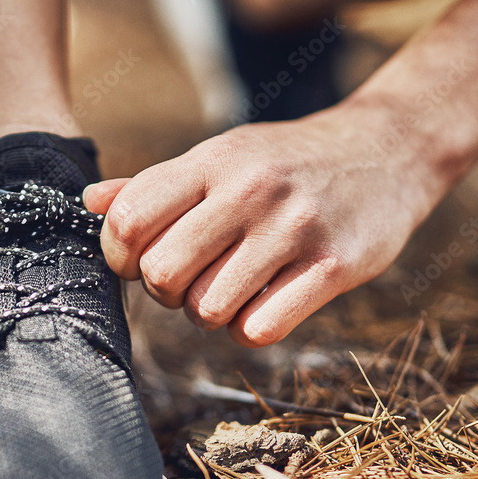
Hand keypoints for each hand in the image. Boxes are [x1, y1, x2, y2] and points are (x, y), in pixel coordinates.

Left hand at [84, 108, 437, 346]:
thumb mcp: (220, 157)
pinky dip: (250, 328)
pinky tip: (262, 303)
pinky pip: (259, 328)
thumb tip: (89, 203)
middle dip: (164, 291)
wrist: (387, 150)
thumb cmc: (284, 161)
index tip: (137, 260)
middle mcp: (249, 191)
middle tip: (186, 279)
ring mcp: (293, 228)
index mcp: (211, 161)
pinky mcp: (334, 266)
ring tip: (228, 288)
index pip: (128, 220)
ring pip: (207, 310)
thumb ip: (153, 184)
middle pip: (162, 274)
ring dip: (208, 313)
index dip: (118, 254)